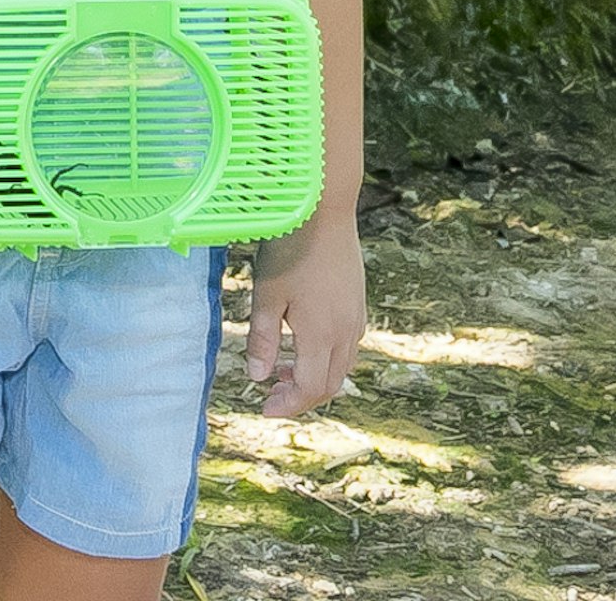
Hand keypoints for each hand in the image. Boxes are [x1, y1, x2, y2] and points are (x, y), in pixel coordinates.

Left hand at [244, 214, 364, 417]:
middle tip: (272, 393)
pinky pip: (348, 344)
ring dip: (316, 376)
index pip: (312, 388)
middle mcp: (347, 331)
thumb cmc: (289, 248)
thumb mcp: (266, 295)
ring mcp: (356, 316)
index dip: (289, 404)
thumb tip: (258, 377)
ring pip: (343, 365)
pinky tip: (304, 340)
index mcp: (323, 335)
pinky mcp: (357, 301)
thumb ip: (262, 339)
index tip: (264, 407)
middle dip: (302, 396)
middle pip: (331, 383)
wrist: (324, 208)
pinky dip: (327, 356)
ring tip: (284, 368)